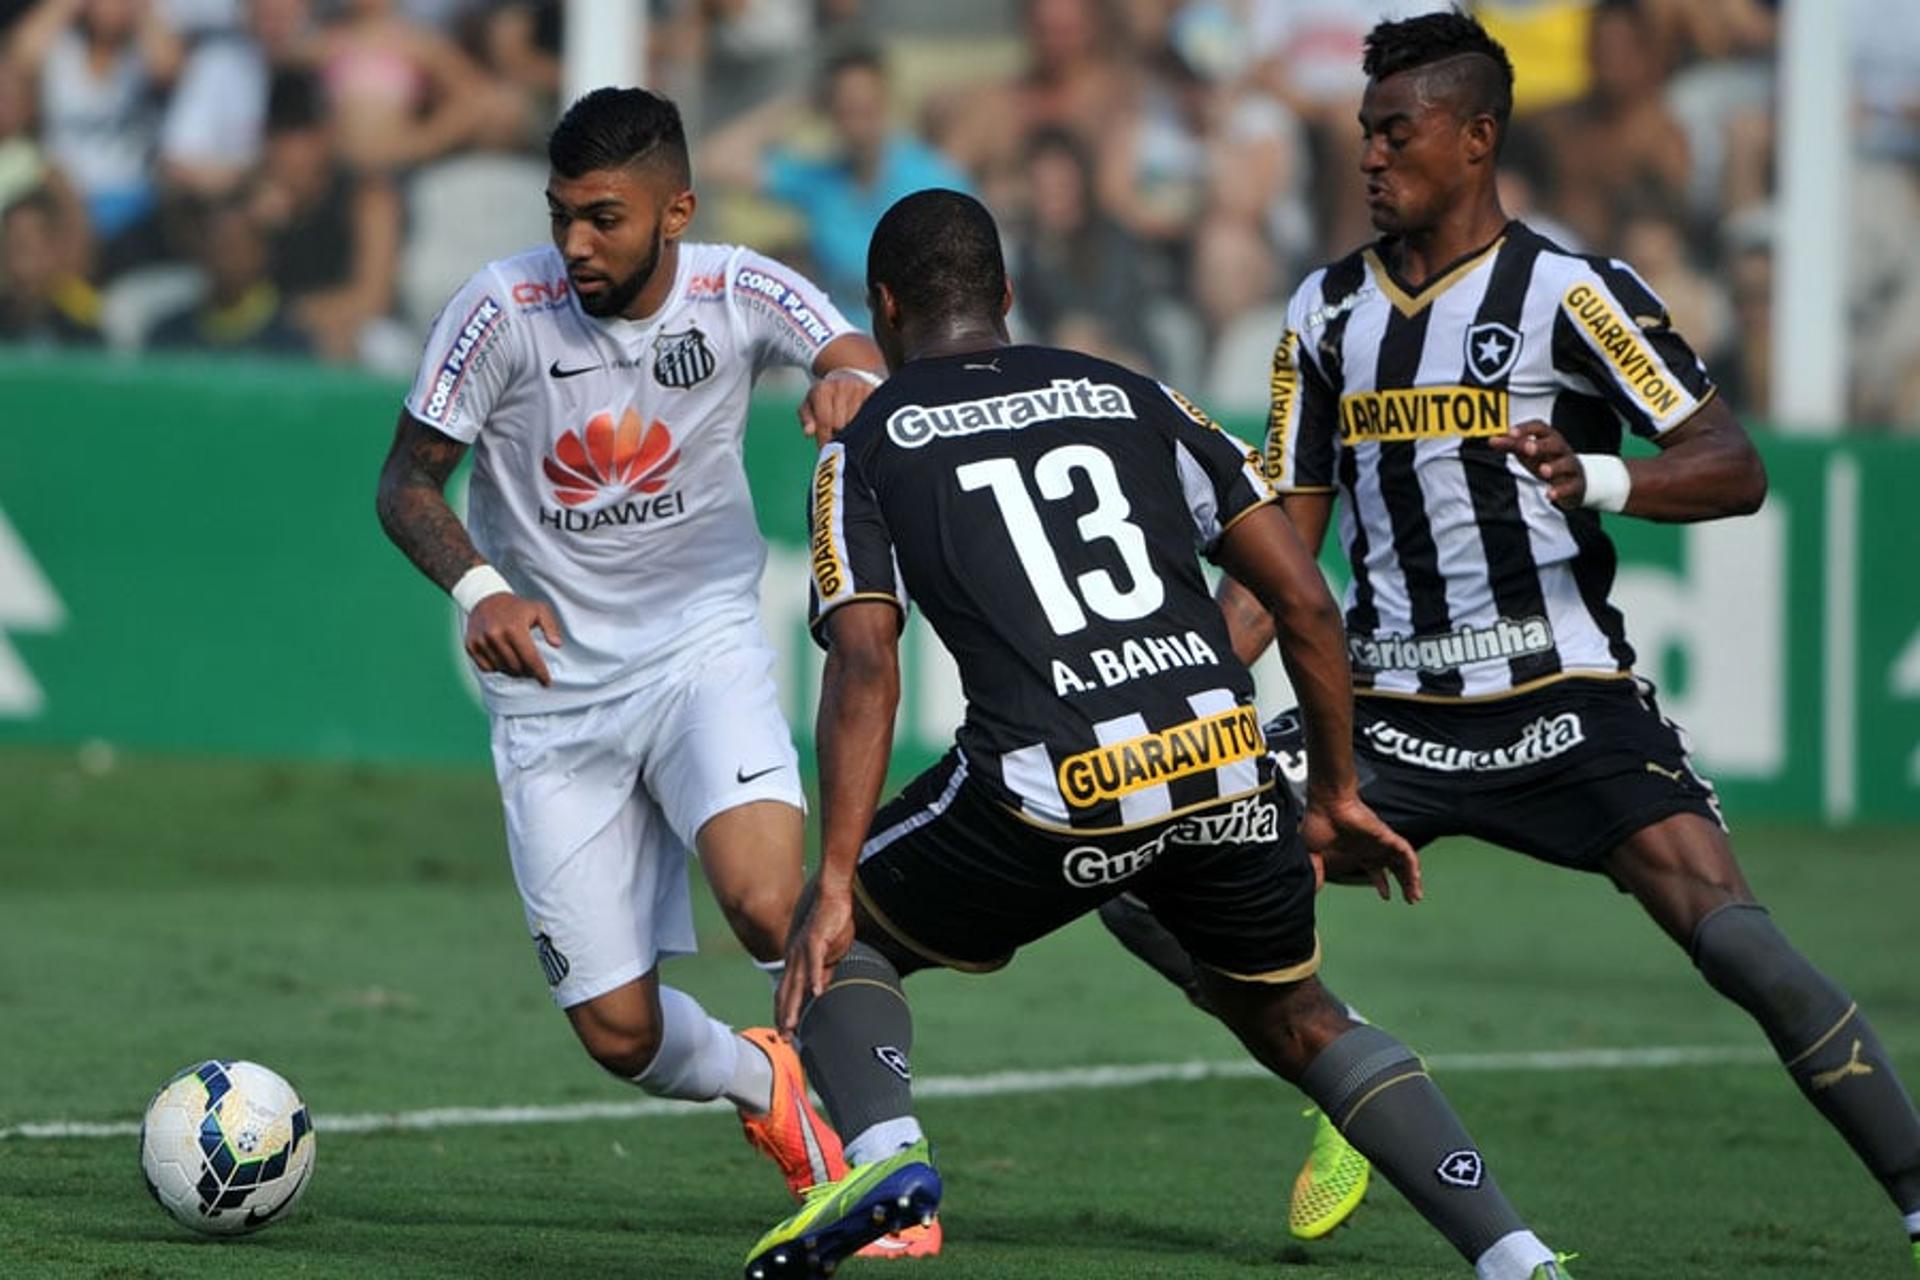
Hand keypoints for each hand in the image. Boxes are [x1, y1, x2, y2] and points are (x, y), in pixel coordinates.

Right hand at [464, 592, 562, 685]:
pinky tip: (503, 659)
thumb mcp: (539, 610)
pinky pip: (486, 668)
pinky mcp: (470, 645)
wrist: (486, 598)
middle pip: (516, 667)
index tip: (547, 682)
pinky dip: (497, 668)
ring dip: (512, 670)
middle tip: (532, 669)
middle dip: (527, 672)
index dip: (540, 673)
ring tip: (518, 662)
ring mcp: (481, 641)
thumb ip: (551, 627)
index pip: (530, 658)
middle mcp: (495, 635)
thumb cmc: (517, 607)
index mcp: (514, 627)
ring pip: (502, 669)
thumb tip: (556, 644)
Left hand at [776, 879, 854, 1034]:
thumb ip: (822, 971)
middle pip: (788, 991)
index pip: (788, 991)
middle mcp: (795, 957)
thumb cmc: (832, 923)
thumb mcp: (829, 954)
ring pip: (797, 981)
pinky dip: (814, 977)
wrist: (833, 896)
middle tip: (783, 1038)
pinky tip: (816, 992)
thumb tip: (818, 990)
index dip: (785, 1011)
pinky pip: (814, 961)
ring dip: (794, 1004)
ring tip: (791, 1024)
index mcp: (797, 962)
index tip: (785, 1032)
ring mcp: (803, 949)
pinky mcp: (816, 939)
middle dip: (785, 1016)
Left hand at [800, 368, 880, 445]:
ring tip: (848, 428)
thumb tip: (808, 432)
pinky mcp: (873, 392)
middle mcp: (841, 386)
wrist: (845, 379)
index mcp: (822, 389)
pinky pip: (869, 416)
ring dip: (852, 430)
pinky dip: (864, 425)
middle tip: (837, 435)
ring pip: (856, 422)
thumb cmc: (824, 399)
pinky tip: (860, 423)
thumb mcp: (810, 406)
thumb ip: (807, 419)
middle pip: (841, 423)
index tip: (826, 447)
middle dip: (838, 434)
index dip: (824, 438)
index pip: (825, 421)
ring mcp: (858, 388)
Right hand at [1300, 789, 1421, 902]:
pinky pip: (1406, 852)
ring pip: (1403, 862)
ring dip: (1411, 879)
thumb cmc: (1318, 824)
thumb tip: (1314, 888)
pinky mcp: (1386, 835)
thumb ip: (1317, 873)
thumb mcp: (1313, 856)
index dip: (1382, 884)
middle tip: (1412, 899)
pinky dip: (1412, 865)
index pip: (1376, 870)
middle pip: (1394, 868)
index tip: (1387, 896)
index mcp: (1356, 852)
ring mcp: (1380, 841)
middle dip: (1404, 884)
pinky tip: (1415, 877)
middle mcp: (1371, 847)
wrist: (1326, 805)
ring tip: (1415, 895)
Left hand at [1488, 419, 1583, 508]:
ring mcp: (1570, 467)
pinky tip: (1549, 494)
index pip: (1540, 428)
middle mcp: (1561, 450)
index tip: (1510, 432)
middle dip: (1541, 445)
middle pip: (1554, 444)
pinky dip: (1560, 490)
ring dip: (1554, 467)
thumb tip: (1492, 440)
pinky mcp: (1575, 484)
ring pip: (1566, 464)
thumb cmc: (1547, 461)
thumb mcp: (1529, 453)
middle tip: (1527, 448)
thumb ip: (1512, 445)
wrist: (1573, 480)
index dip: (1525, 428)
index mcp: (1548, 438)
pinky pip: (1570, 486)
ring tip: (1543, 471)